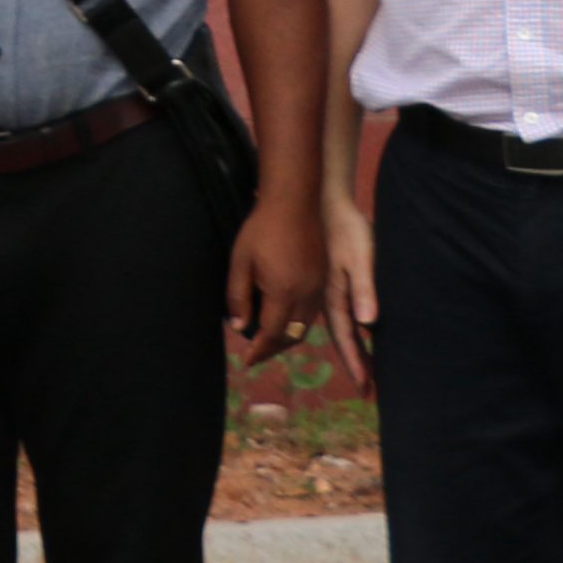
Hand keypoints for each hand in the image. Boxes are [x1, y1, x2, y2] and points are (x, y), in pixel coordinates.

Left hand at [227, 192, 327, 366]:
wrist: (295, 201)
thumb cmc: (262, 229)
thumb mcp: (240, 262)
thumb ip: (238, 297)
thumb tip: (238, 327)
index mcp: (284, 291)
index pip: (271, 333)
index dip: (258, 350)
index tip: (247, 360)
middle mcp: (306, 294)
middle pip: (291, 335)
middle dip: (273, 349)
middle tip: (256, 354)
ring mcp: (319, 286)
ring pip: (305, 326)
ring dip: (287, 339)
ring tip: (268, 342)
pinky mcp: (324, 278)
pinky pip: (314, 312)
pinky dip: (299, 324)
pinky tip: (286, 320)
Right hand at [324, 198, 377, 389]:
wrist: (327, 204)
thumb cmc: (347, 229)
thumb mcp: (359, 259)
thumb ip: (364, 289)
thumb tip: (368, 323)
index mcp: (335, 298)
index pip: (347, 340)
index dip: (356, 364)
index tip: (366, 388)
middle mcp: (332, 300)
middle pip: (344, 340)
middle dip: (357, 365)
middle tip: (368, 391)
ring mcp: (333, 291)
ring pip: (345, 330)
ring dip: (356, 351)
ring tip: (368, 370)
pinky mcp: (338, 282)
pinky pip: (346, 315)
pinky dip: (355, 332)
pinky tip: (362, 333)